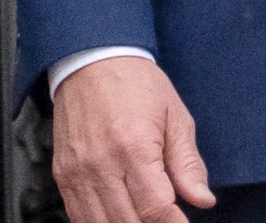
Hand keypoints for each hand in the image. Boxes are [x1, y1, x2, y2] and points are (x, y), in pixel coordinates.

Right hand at [50, 56, 215, 222]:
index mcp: (134, 146)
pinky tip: (117, 218)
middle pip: (129, 222)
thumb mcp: (174, 117)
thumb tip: (202, 198)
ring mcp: (78, 171)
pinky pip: (79, 216)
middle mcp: (101, 163)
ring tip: (143, 219)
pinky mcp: (63, 174)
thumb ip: (188, 163)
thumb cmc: (134, 83)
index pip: (156, 209)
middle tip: (167, 220)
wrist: (90, 59)